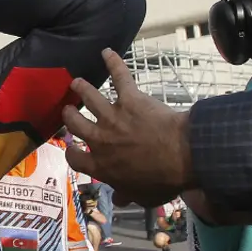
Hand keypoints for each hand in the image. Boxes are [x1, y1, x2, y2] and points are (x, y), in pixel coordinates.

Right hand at [62, 48, 192, 208]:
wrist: (183, 156)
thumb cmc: (163, 180)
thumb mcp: (143, 196)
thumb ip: (128, 195)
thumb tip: (121, 199)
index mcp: (101, 166)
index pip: (75, 159)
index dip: (71, 152)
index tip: (71, 146)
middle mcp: (100, 139)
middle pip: (74, 123)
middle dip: (69, 115)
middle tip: (68, 110)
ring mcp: (113, 117)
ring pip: (89, 97)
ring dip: (80, 88)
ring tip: (76, 83)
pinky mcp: (130, 99)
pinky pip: (120, 76)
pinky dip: (113, 62)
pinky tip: (107, 52)